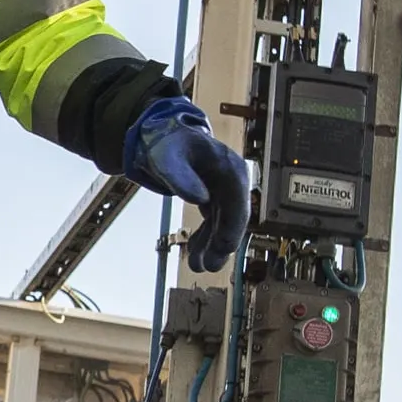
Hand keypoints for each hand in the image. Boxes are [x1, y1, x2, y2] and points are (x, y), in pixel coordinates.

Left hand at [124, 96, 250, 272]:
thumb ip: (181, 176)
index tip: (225, 248)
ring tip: (199, 265)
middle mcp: (232, 178)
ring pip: (224, 222)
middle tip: (209, 265)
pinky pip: (214, 221)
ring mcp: (224, 188)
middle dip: (222, 243)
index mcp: (229, 166)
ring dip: (213, 245)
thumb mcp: (168, 156)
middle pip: (234, 216)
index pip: (239, 202)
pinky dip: (206, 237)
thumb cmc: (167, 142)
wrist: (162, 136)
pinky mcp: (214, 195)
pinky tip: (196, 252)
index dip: (233, 227)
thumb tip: (200, 199)